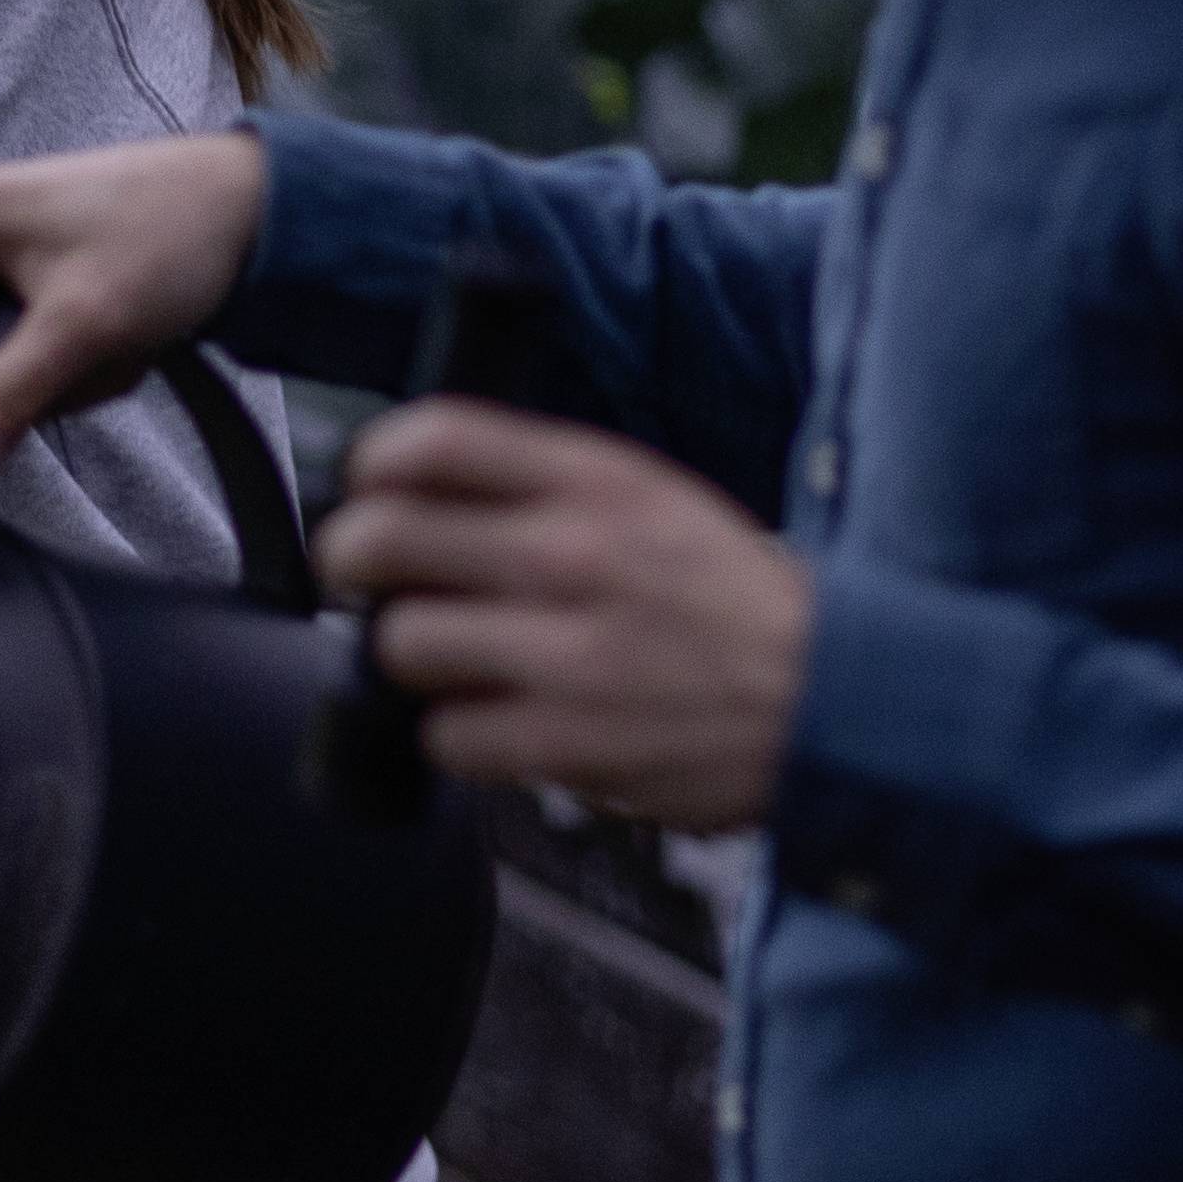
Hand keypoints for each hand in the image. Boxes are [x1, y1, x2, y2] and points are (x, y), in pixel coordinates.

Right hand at [0, 130, 268, 482]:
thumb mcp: (83, 324)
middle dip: (18, 379)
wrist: (253, 207)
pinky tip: (123, 343)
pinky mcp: (36, 269)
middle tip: (87, 368)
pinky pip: (29, 342)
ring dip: (57, 374)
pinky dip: (75, 358)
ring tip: (117, 349)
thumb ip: (9, 393)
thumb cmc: (165, 240)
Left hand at [320, 402, 813, 833]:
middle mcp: (571, 555)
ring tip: (452, 660)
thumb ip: (543, 486)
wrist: (830, 697)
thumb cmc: (730, 602)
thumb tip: (421, 490)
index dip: (374, 464)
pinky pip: (446, 736)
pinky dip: (458, 736)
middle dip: (352, 561)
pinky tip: (498, 720)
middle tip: (363, 577)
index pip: (432, 439)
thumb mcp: (652, 498)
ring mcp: (564, 653)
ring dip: (411, 657)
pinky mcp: (564, 742)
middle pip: (382, 540)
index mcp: (595, 480)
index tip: (370, 488)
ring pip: (401, 644)